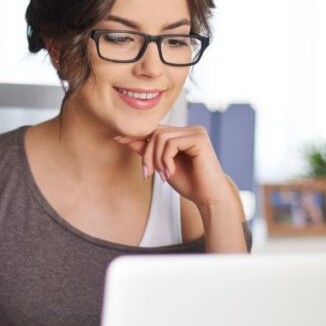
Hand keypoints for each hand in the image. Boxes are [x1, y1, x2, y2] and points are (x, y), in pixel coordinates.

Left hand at [115, 126, 232, 207]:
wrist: (208, 196)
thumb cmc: (188, 183)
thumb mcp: (161, 166)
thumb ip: (147, 151)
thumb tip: (126, 138)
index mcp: (182, 134)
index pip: (154, 130)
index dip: (135, 135)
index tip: (117, 140)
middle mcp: (189, 129)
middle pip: (155, 133)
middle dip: (147, 154)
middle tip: (148, 174)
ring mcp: (196, 132)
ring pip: (160, 137)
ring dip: (156, 159)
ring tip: (162, 175)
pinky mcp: (199, 138)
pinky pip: (171, 143)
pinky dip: (165, 160)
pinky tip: (170, 173)